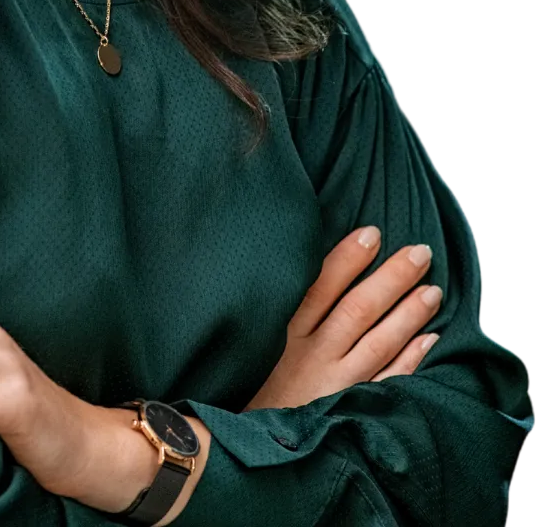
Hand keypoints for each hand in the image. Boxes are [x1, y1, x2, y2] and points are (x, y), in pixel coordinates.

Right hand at [244, 227, 442, 410]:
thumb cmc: (257, 387)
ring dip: (408, 314)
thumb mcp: (260, 344)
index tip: (373, 233)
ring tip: (433, 290)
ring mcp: (334, 385)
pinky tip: (430, 340)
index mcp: (285, 333)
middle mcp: (312, 356)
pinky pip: (387, 383)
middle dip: (392, 278)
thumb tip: (312, 269)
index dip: (348, 258)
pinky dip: (410, 360)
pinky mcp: (350, 411)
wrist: (251, 450)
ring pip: (378, 342)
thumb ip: (286, 311)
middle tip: (421, 252)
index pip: (321, 286)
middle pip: (358, 309)